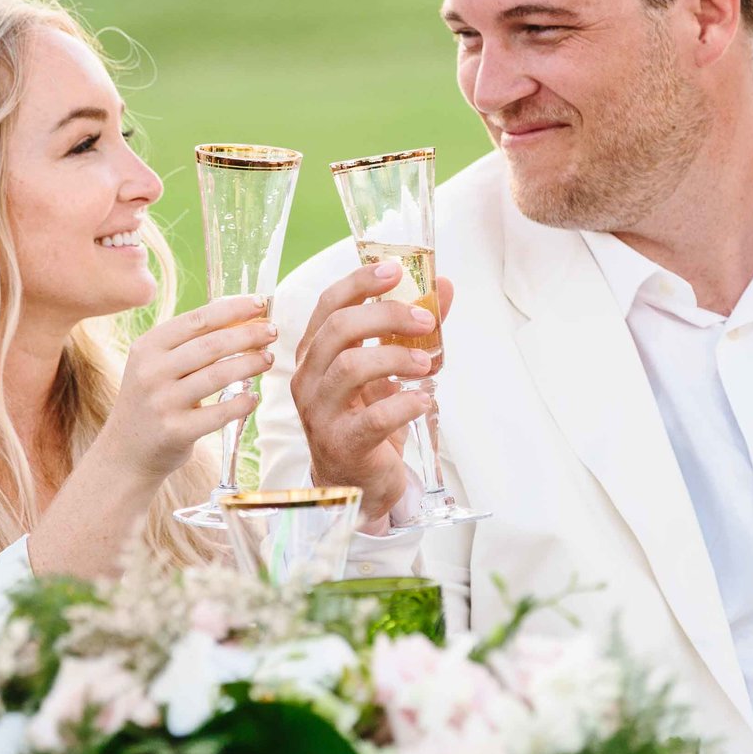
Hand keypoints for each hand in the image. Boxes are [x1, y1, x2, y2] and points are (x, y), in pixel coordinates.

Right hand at [93, 296, 278, 483]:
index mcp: (147, 347)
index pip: (197, 320)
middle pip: (211, 345)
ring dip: (250, 364)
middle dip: (248, 335)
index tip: (260, 303)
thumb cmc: (153, 399)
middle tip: (272, 331)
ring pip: (217, 376)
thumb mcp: (158, 364)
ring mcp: (162, 402)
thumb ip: (190, 342)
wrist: (127, 450)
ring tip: (268, 359)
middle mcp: (150, 372)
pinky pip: (219, 414)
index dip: (233, 309)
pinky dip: (242, 404)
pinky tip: (253, 398)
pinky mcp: (175, 431)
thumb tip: (241, 316)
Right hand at [289, 260, 453, 519]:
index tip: (394, 270)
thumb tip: (443, 286)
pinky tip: (424, 400)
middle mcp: (310, 378)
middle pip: (339, 329)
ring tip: (426, 363)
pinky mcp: (342, 444)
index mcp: (316, 352)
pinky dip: (404, 404)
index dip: (360, 282)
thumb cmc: (367, 419)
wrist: (355, 483)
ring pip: (349, 368)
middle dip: (386, 316)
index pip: (330, 304)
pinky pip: (371, 418)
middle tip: (425, 320)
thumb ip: (413, 328)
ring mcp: (320, 412)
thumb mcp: (388, 368)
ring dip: (395, 357)